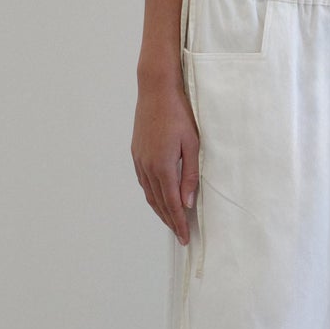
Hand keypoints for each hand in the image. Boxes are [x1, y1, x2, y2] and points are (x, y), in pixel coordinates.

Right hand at [132, 76, 199, 242]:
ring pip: (149, 194)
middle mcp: (148, 167)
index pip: (172, 204)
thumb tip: (187, 203)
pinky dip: (152, 195)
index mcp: (163, 166)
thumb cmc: (180, 114)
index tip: (185, 237)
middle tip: (180, 235)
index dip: (179, 223)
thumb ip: (190, 175)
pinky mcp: (136, 153)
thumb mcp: (193, 144)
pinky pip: (144, 181)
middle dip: (170, 221)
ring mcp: (139, 160)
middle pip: (159, 203)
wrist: (156, 91)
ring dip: (160, 210)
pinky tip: (159, 197)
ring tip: (171, 221)